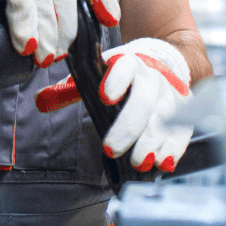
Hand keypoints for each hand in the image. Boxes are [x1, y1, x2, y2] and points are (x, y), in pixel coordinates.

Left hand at [35, 37, 192, 171]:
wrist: (166, 63)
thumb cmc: (125, 75)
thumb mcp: (100, 76)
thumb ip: (72, 90)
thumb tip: (40, 101)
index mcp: (129, 63)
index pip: (125, 66)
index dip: (116, 80)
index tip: (104, 96)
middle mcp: (153, 77)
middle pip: (145, 98)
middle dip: (129, 125)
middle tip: (111, 148)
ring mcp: (172, 94)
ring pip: (165, 116)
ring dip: (152, 141)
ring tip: (138, 161)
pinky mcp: (185, 112)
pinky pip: (183, 130)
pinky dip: (174, 148)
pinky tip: (164, 162)